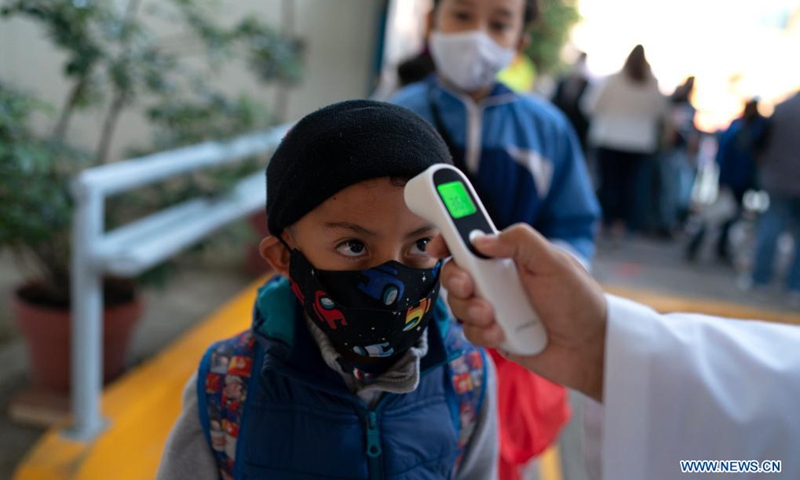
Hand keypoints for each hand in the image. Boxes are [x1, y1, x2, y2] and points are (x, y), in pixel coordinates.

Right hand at [428, 224, 607, 401]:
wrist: (589, 348)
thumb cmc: (578, 301)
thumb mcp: (553, 261)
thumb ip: (519, 242)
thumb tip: (481, 240)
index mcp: (509, 257)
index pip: (470, 243)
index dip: (449, 240)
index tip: (438, 246)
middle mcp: (496, 281)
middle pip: (454, 273)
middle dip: (455, 279)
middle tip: (469, 285)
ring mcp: (493, 309)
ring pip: (458, 305)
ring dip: (470, 309)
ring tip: (494, 316)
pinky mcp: (493, 336)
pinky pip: (470, 333)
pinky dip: (481, 333)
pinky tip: (502, 334)